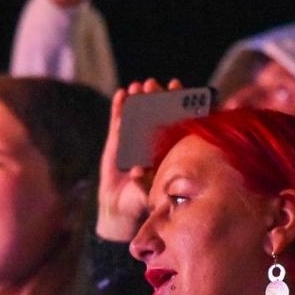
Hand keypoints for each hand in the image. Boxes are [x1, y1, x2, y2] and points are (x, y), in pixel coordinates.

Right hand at [97, 78, 178, 241]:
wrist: (120, 210)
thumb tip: (138, 170)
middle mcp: (153, 142)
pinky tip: (121, 94)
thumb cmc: (141, 203)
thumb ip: (147, 182)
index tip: (177, 87)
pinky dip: (119, 108)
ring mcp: (134, 140)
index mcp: (168, 150)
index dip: (177, 104)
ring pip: (138, 115)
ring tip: (137, 87)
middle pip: (156, 113)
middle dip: (155, 97)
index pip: (175, 122)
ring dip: (138, 100)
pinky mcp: (117, 142)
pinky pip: (118, 122)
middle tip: (153, 84)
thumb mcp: (150, 192)